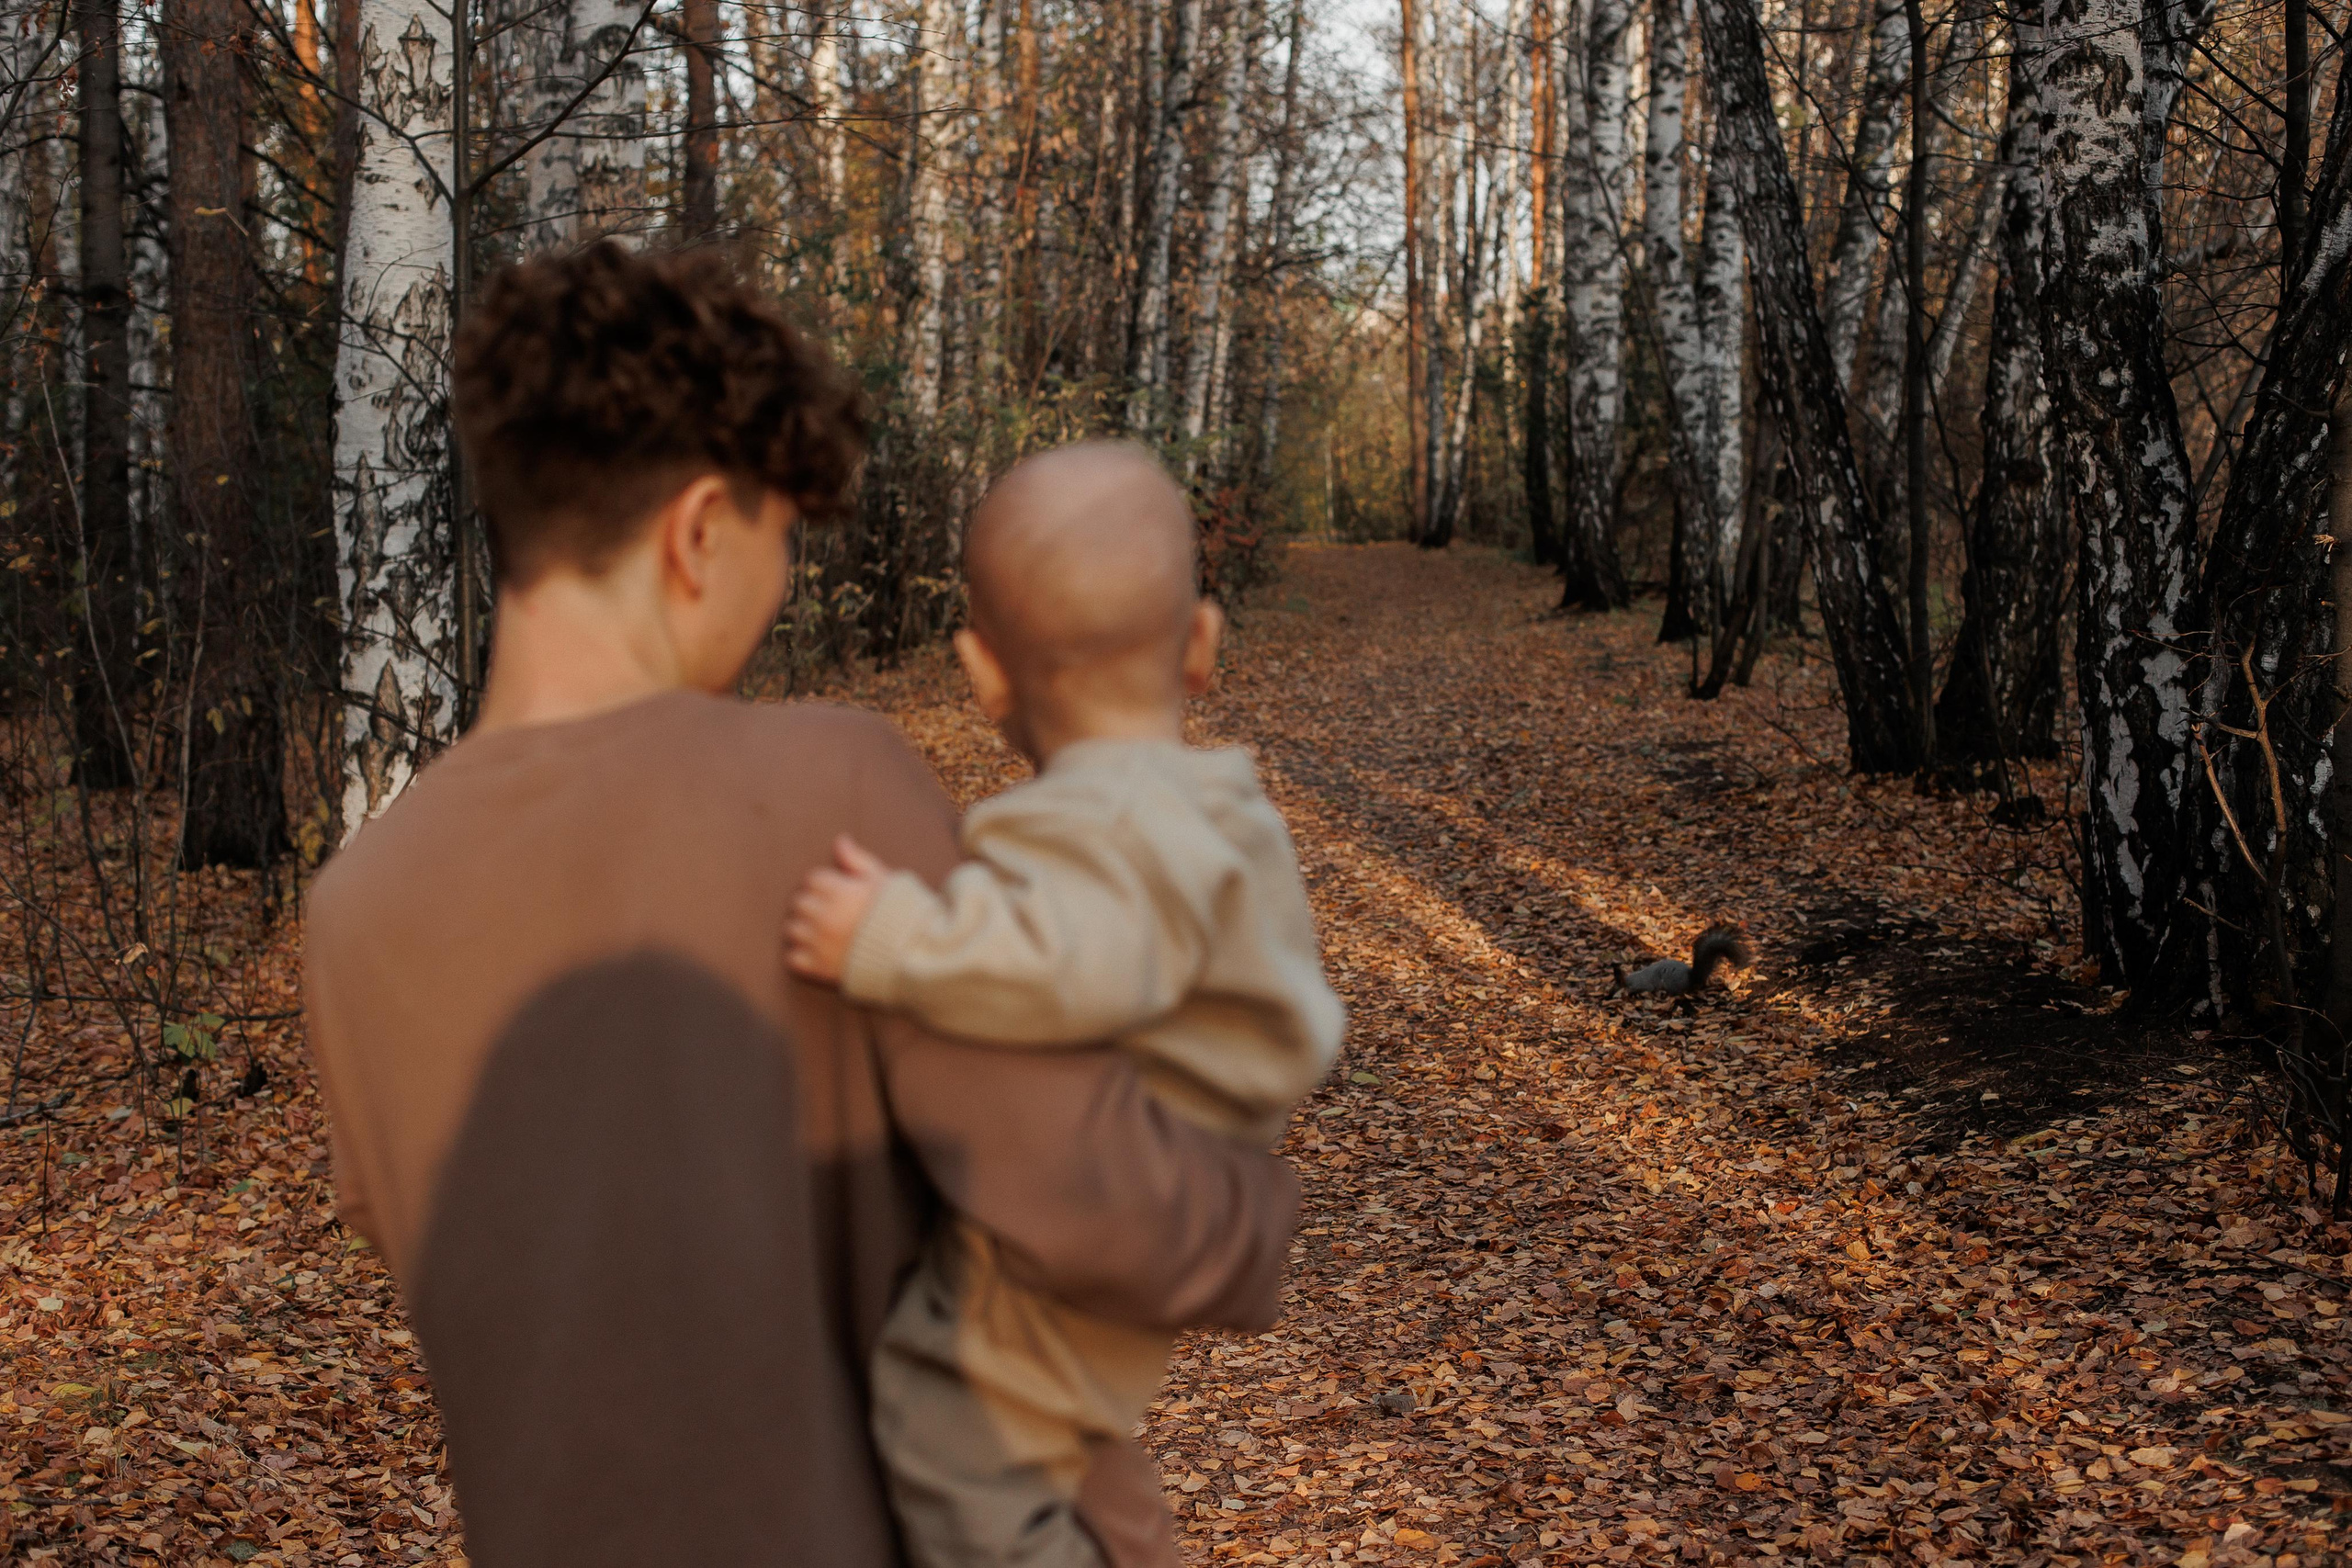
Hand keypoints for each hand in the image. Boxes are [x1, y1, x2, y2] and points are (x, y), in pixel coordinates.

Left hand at [785, 835, 893, 985]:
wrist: (913, 954)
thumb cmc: (902, 913)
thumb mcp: (884, 880)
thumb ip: (858, 860)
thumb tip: (840, 841)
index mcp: (841, 893)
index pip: (812, 879)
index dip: (823, 883)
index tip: (834, 890)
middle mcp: (826, 917)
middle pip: (799, 902)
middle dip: (811, 903)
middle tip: (826, 909)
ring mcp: (821, 943)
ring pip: (792, 928)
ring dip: (803, 927)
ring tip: (819, 930)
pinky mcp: (821, 967)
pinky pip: (793, 959)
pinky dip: (799, 955)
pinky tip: (815, 950)